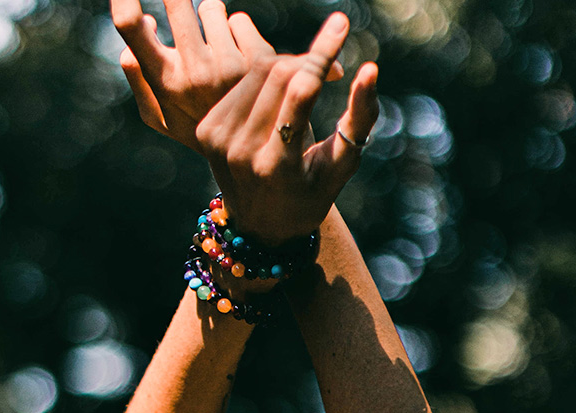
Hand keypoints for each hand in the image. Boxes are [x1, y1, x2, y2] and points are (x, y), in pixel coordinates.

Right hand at [111, 0, 341, 150]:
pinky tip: (240, 61)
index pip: (131, 28)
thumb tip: (145, 24)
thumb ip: (139, 77)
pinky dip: (238, 33)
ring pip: (211, 8)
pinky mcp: (261, 58)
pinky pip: (239, 21)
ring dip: (211, 21)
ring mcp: (230, 63)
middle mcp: (196, 71)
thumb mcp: (160, 118)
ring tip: (215, 51)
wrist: (255, 159)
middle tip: (178, 3)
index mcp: (166, 83)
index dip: (124, 2)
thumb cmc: (197, 131)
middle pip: (177, 1)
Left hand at [196, 14, 378, 244]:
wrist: (262, 226)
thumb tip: (370, 69)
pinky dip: (266, 78)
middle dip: (309, 60)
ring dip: (290, 67)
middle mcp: (241, 152)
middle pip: (277, 75)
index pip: (300, 93)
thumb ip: (360, 117)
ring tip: (310, 83)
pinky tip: (281, 96)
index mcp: (276, 166)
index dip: (321, 54)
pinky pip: (241, 82)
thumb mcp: (342, 164)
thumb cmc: (313, 194)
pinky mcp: (205, 130)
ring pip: (258, 72)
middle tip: (333, 67)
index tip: (341, 23)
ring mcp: (217, 141)